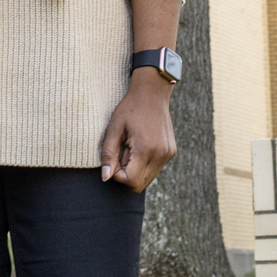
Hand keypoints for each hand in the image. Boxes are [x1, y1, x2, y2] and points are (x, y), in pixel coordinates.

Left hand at [99, 70, 176, 191]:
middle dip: (126, 173)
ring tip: (131, 147)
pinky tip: (141, 145)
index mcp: (146, 149)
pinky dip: (145, 163)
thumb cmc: (130, 108)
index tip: (114, 158)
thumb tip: (105, 178)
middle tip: (121, 152)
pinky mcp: (171, 152)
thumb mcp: (114, 128)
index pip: (130, 181)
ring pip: (148, 179)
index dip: (117, 175)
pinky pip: (155, 169)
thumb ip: (108, 154)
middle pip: (139, 184)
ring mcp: (168, 154)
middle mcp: (161, 154)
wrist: (152, 92)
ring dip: (136, 169)